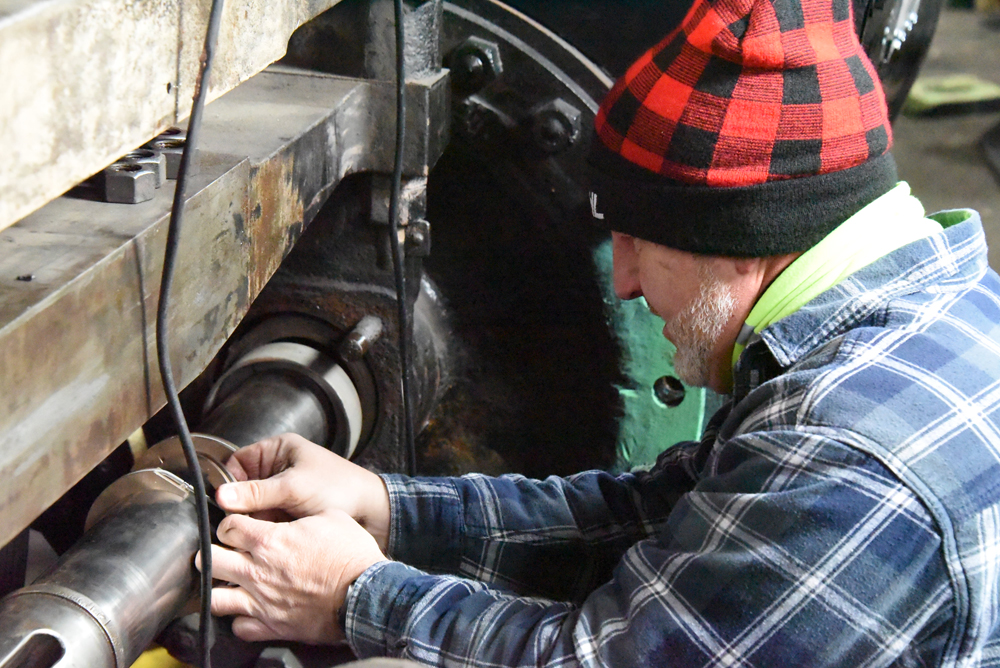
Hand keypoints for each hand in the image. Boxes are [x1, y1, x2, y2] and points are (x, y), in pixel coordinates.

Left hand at [202, 510, 386, 642]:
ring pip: (214, 598)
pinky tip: (248, 610)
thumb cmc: (352, 556)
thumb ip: (303, 516)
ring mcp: (262, 602)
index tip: (238, 526)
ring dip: (219, 588)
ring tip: (228, 583)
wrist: (366, 594)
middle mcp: (258, 572)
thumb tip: (296, 514)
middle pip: (210, 560)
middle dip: (213, 552)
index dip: (231, 523)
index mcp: (270, 541)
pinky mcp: (272, 626)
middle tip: (224, 551)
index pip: (227, 526)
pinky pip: (239, 627)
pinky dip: (239, 619)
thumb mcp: (332, 517)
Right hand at [217, 433, 390, 550]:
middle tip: (233, 524)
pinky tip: (265, 540)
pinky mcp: (289, 512)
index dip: (228, 483)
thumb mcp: (294, 488)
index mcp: (278, 450)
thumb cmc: (340, 489)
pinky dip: (264, 530)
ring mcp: (283, 492)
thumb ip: (257, 493)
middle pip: (242, 488)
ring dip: (252, 521)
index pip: (237, 463)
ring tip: (250, 534)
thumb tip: (221, 495)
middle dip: (239, 507)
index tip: (221, 503)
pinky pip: (266, 522)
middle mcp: (278, 468)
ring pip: (252, 508)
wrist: (371, 513)